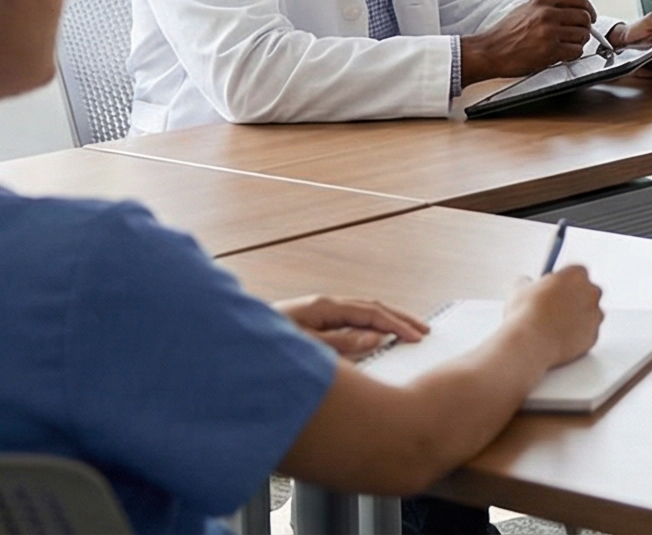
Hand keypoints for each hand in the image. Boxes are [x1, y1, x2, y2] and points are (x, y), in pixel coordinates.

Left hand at [275, 294, 429, 361]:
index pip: (372, 312)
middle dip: (400, 318)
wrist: (227, 344)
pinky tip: (375, 336)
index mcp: (324, 307)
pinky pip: (350, 321)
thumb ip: (340, 344)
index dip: (397, 324)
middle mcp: (323, 305)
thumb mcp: (304, 347)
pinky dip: (370, 326)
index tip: (417, 337)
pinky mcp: (311, 322)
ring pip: (362, 313)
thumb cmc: (261, 347)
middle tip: (424, 331)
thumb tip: (375, 337)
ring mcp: (317, 312)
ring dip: (387, 321)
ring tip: (407, 331)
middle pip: (372, 307)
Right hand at [463, 0, 598, 79]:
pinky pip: (575, 51)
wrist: (488, 51)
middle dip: (585, 28)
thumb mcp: (525, 10)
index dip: (588, 9)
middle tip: (578, 36)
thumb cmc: (504, 34)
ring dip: (578, 43)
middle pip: (584, 17)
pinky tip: (561, 56)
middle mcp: (547, 14)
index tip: (590, 17)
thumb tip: (572, 12)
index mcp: (542, 1)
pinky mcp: (550, 50)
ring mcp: (549, 32)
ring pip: (582, 35)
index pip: (579, 0)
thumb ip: (549, 8)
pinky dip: (572, 55)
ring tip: (565, 47)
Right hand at [504, 265, 603, 368]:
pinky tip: (559, 339)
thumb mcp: (520, 289)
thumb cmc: (526, 315)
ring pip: (590, 314)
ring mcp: (595, 315)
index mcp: (576, 275)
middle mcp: (591, 292)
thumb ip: (528, 282)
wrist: (531, 344)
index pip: (576, 273)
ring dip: (577, 318)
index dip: (564, 282)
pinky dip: (577, 337)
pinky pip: (587, 334)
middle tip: (555, 308)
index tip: (554, 289)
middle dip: (575, 298)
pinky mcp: (594, 336)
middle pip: (588, 292)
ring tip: (554, 327)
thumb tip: (526, 282)